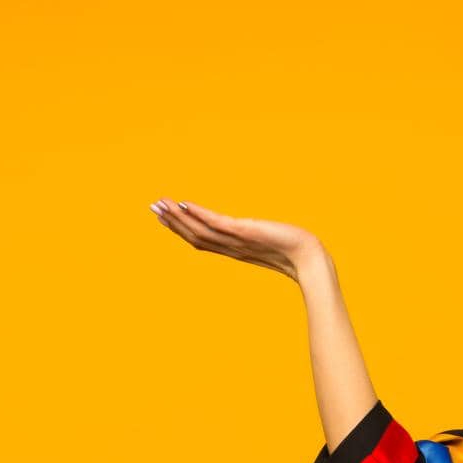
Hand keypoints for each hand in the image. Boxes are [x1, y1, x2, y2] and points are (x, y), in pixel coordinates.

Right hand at [147, 197, 322, 279]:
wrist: (309, 258)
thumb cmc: (297, 252)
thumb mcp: (273, 242)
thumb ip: (262, 238)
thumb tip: (260, 233)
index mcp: (235, 250)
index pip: (203, 240)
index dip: (182, 229)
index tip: (166, 216)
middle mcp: (232, 248)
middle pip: (195, 236)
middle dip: (173, 222)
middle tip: (152, 207)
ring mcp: (236, 241)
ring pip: (200, 230)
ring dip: (178, 217)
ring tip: (161, 204)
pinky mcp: (244, 233)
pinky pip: (216, 224)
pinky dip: (199, 214)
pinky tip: (185, 204)